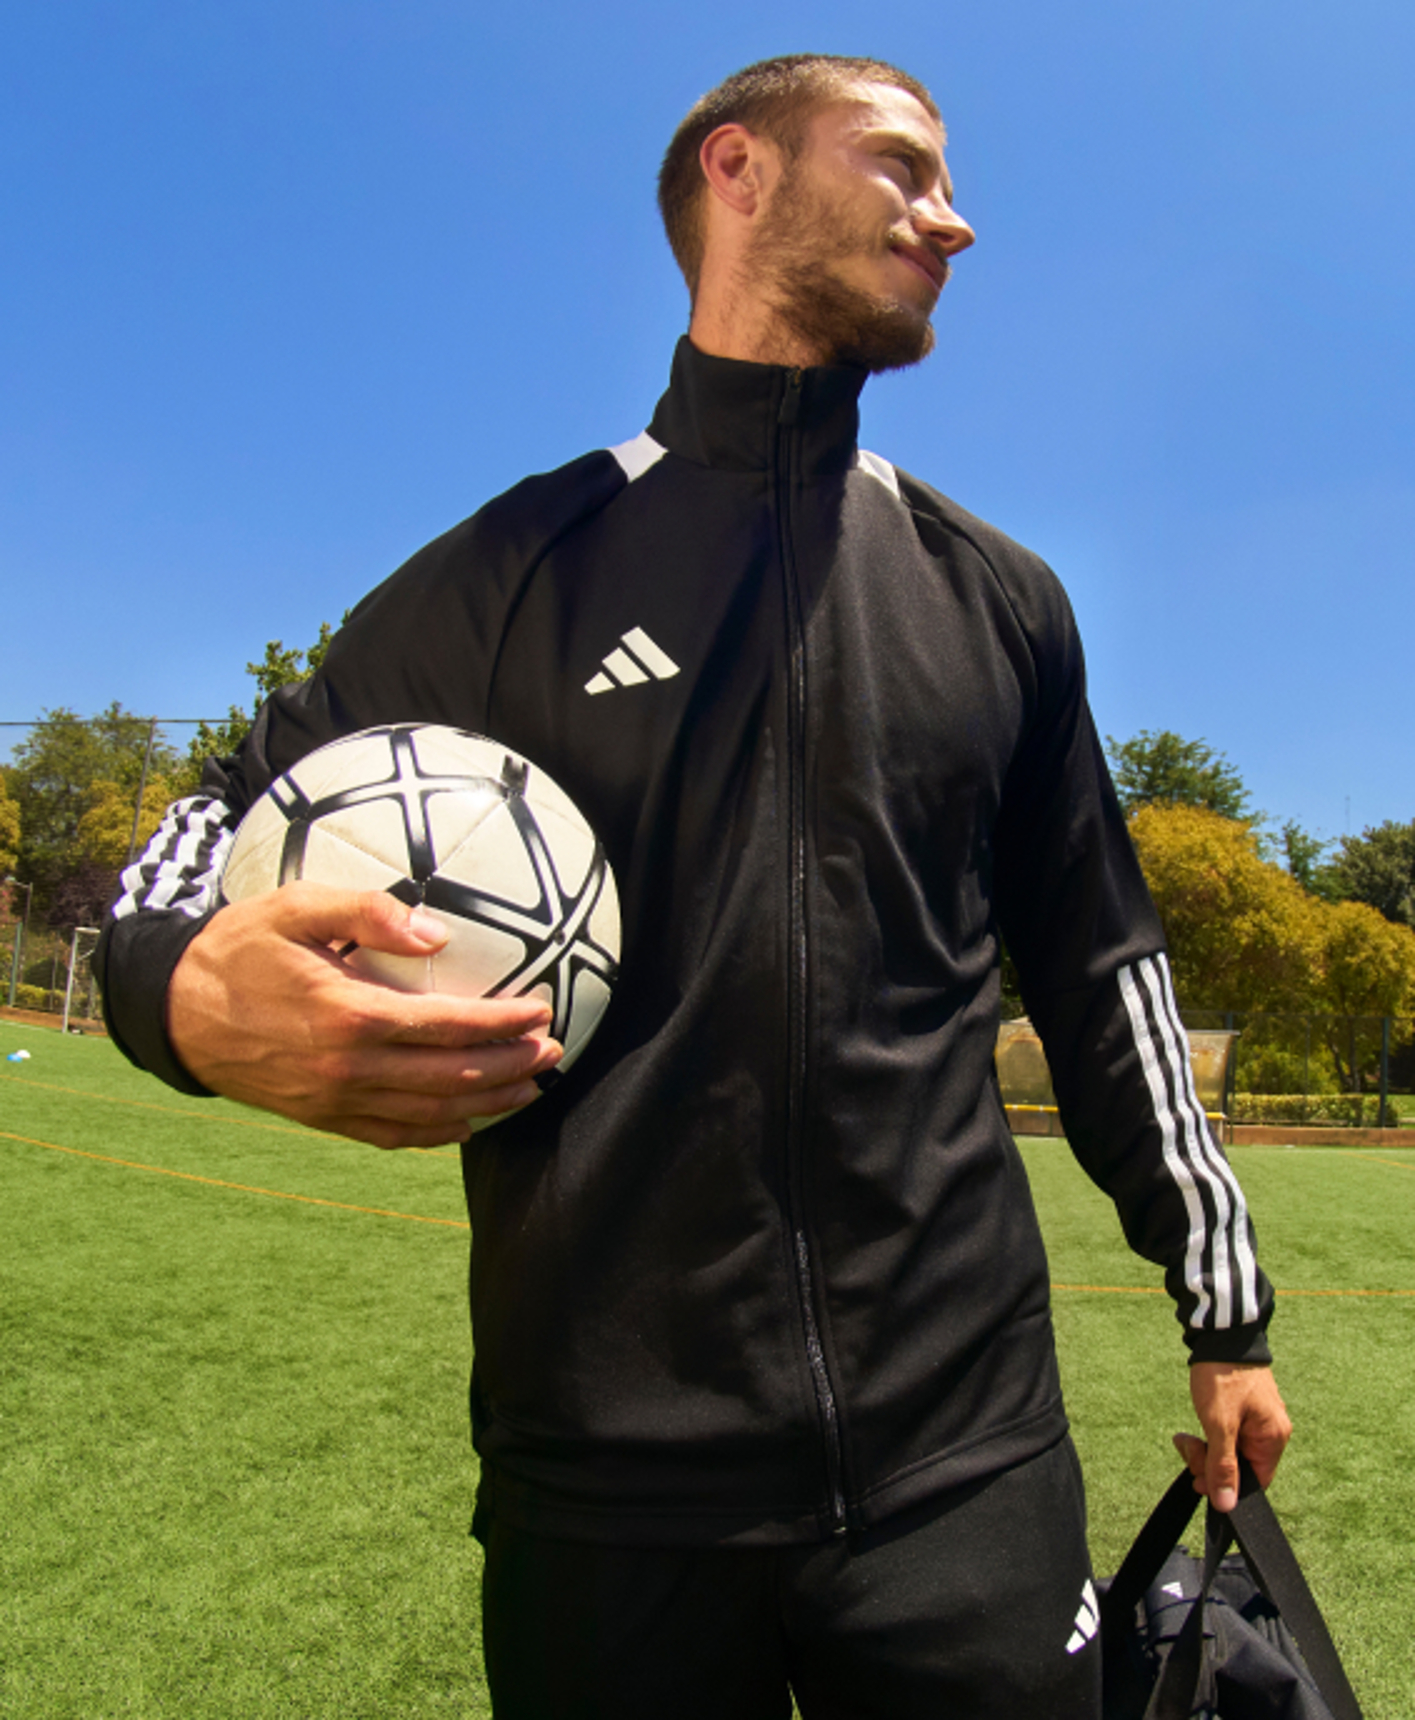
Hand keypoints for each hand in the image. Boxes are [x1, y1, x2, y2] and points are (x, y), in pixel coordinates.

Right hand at [166, 883, 562, 1148]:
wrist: (174, 1011)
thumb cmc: (240, 947)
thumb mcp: (296, 905)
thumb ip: (369, 911)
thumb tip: (438, 931)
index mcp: (349, 1015)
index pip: (448, 1026)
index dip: (502, 1023)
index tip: (543, 1011)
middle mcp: (347, 1068)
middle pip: (451, 1078)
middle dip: (511, 1067)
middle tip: (553, 1052)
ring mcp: (334, 1101)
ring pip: (430, 1115)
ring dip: (487, 1105)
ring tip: (530, 1089)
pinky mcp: (322, 1119)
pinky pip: (392, 1135)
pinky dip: (437, 1134)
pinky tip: (467, 1123)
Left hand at [1176, 1362, 1292, 1512]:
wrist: (1219, 1335)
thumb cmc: (1223, 1376)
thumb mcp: (1220, 1424)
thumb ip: (1224, 1466)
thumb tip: (1227, 1505)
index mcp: (1273, 1438)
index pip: (1255, 1482)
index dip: (1227, 1486)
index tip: (1199, 1480)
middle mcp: (1271, 1432)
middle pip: (1240, 1467)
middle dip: (1209, 1463)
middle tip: (1186, 1446)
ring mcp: (1257, 1420)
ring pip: (1230, 1451)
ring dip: (1205, 1449)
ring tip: (1183, 1438)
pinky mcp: (1243, 1410)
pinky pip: (1227, 1435)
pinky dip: (1209, 1435)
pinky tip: (1192, 1430)